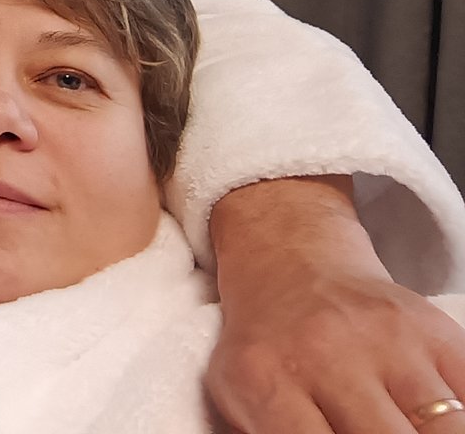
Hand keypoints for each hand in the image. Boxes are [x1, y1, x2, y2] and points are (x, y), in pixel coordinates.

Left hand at [206, 178, 464, 432]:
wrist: (292, 265)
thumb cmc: (268, 348)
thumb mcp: (239, 395)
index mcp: (267, 380)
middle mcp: (327, 354)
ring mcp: (387, 340)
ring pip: (446, 429)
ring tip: (410, 431)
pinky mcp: (434, 330)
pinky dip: (460, 416)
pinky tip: (438, 420)